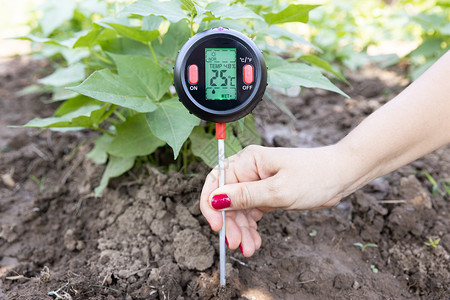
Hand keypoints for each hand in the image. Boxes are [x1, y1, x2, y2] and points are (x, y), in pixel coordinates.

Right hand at [200, 144, 352, 256]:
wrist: (341, 175)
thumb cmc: (314, 176)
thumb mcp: (278, 191)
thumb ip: (245, 196)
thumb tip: (215, 199)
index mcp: (248, 161)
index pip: (217, 182)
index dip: (211, 205)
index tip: (216, 227)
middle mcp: (249, 170)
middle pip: (227, 199)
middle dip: (230, 224)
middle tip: (236, 244)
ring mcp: (257, 182)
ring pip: (238, 210)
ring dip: (241, 230)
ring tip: (249, 248)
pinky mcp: (266, 193)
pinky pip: (251, 212)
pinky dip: (251, 228)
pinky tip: (255, 241)